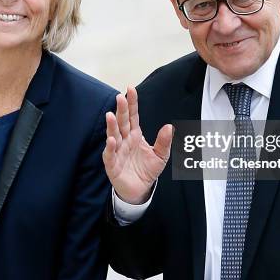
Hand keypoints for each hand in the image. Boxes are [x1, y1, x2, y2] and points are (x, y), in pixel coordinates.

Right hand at [103, 87, 172, 204]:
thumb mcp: (161, 155)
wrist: (140, 190)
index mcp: (135, 135)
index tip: (130, 89)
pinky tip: (111, 140)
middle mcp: (124, 140)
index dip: (132, 103)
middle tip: (120, 97)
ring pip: (113, 136)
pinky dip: (110, 148)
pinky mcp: (112, 165)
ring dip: (111, 126)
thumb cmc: (147, 169)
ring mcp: (117, 151)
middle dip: (121, 110)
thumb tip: (169, 126)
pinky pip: (110, 155)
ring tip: (110, 115)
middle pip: (122, 122)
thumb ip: (164, 141)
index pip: (133, 116)